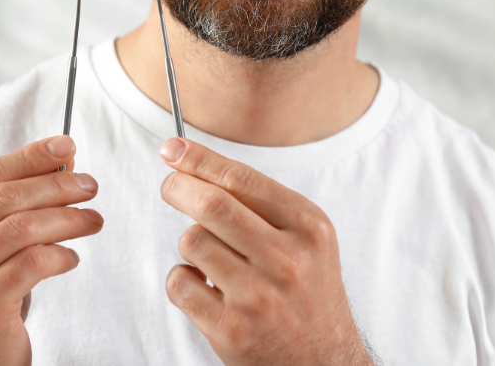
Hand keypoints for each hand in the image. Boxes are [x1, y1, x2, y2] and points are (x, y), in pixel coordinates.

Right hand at [0, 136, 102, 365]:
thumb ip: (10, 204)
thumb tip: (62, 161)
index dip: (29, 157)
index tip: (66, 146)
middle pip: (5, 198)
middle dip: (56, 185)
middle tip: (89, 185)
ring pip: (22, 227)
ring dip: (67, 218)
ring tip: (92, 219)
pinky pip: (34, 262)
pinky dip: (61, 254)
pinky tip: (71, 257)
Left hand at [159, 138, 374, 365]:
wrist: (323, 361)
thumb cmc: (309, 292)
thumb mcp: (308, 239)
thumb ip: (263, 204)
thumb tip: (197, 168)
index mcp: (308, 228)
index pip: (242, 179)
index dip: (200, 160)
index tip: (173, 150)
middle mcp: (287, 260)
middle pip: (211, 204)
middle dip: (178, 187)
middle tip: (171, 186)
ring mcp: (258, 296)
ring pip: (192, 241)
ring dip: (190, 242)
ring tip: (209, 255)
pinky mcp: (231, 329)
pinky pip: (180, 283)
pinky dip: (183, 279)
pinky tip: (204, 285)